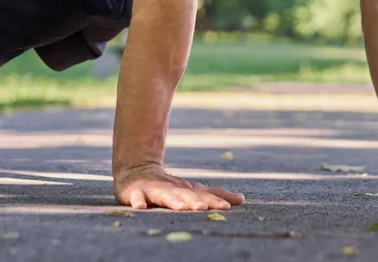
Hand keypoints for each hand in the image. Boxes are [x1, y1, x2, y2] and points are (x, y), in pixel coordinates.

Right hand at [114, 164, 245, 210]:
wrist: (138, 170)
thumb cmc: (170, 186)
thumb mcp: (193, 189)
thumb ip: (215, 195)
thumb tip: (241, 199)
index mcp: (186, 189)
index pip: (202, 195)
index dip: (213, 200)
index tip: (226, 206)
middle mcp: (172, 189)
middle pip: (184, 195)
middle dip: (193, 201)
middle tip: (203, 207)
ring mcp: (153, 190)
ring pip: (164, 196)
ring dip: (172, 201)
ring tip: (181, 207)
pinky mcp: (135, 192)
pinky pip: (135, 197)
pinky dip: (137, 201)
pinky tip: (140, 207)